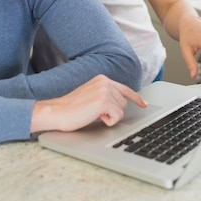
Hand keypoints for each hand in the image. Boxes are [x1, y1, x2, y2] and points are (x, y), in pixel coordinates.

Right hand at [31, 75, 147, 132]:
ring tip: (93, 114)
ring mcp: (105, 90)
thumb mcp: (91, 95)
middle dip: (113, 111)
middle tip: (95, 113)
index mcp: (102, 79)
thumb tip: (120, 103)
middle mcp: (105, 82)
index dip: (136, 98)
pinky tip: (95, 117)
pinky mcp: (104, 101)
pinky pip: (117, 116)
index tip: (144, 104)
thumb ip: (105, 94)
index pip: (124, 89)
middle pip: (124, 103)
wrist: (57, 112)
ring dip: (109, 116)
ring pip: (121, 110)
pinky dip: (108, 121)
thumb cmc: (71, 108)